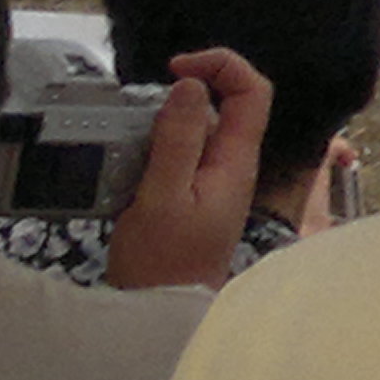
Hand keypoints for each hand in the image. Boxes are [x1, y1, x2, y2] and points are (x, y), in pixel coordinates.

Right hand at [106, 48, 273, 289]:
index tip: (177, 68)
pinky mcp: (191, 194)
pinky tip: (127, 171)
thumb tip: (190, 87)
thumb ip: (177, 141)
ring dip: (159, 130)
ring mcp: (213, 180)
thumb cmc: (163, 263)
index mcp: (236, 160)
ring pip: (193, 131)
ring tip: (127, 154)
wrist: (160, 313)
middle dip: (179, 101)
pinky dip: (151, 153)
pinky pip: (176, 157)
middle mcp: (232, 164)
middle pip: (220, 106)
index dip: (222, 66)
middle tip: (139, 119)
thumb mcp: (163, 196)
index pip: (253, 92)